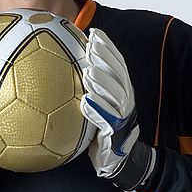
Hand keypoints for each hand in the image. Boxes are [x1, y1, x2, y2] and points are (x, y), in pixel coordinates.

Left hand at [80, 28, 155, 191]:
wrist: (116, 159)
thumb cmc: (103, 127)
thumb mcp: (99, 103)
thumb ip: (90, 84)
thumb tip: (65, 62)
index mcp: (122, 90)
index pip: (117, 64)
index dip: (108, 47)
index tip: (95, 32)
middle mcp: (125, 100)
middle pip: (118, 75)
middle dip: (105, 59)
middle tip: (91, 45)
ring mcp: (122, 116)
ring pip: (115, 95)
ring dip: (102, 82)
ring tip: (88, 71)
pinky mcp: (114, 132)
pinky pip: (106, 119)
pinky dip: (97, 109)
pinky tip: (85, 101)